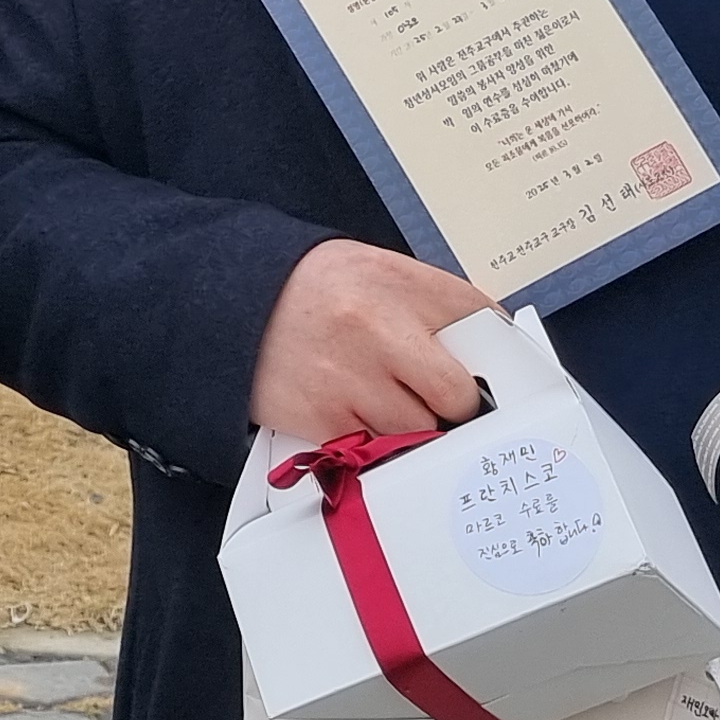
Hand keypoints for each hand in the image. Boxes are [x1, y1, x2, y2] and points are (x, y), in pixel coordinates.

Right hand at [248, 239, 492, 441]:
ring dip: (414, 426)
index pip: (480, 324)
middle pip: (460, 394)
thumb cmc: (310, 287)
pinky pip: (379, 449)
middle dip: (456, 404)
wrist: (225, 300)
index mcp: (398, 282)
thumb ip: (428, 302)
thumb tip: (486, 345)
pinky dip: (376, 442)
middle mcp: (379, 329)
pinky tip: (357, 414)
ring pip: (422, 430)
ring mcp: (352, 379)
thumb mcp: (373, 269)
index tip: (494, 373)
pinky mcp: (325, 419)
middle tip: (440, 399)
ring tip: (386, 401)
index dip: (494, 355)